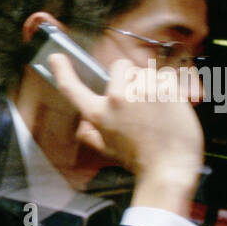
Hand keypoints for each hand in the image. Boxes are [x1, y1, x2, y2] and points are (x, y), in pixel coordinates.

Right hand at [48, 53, 202, 209]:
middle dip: (129, 76)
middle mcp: (116, 99)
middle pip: (120, 65)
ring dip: (151, 84)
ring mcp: (141, 91)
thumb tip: (82, 125)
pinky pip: (166, 77)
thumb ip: (92, 134)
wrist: (169, 168)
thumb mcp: (107, 149)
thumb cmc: (140, 160)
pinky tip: (169, 108)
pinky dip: (169, 89)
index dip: (62, 72)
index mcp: (98, 114)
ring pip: (146, 72)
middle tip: (137, 98)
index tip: (56, 58)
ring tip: (156, 109)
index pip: (73, 89)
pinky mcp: (166, 89)